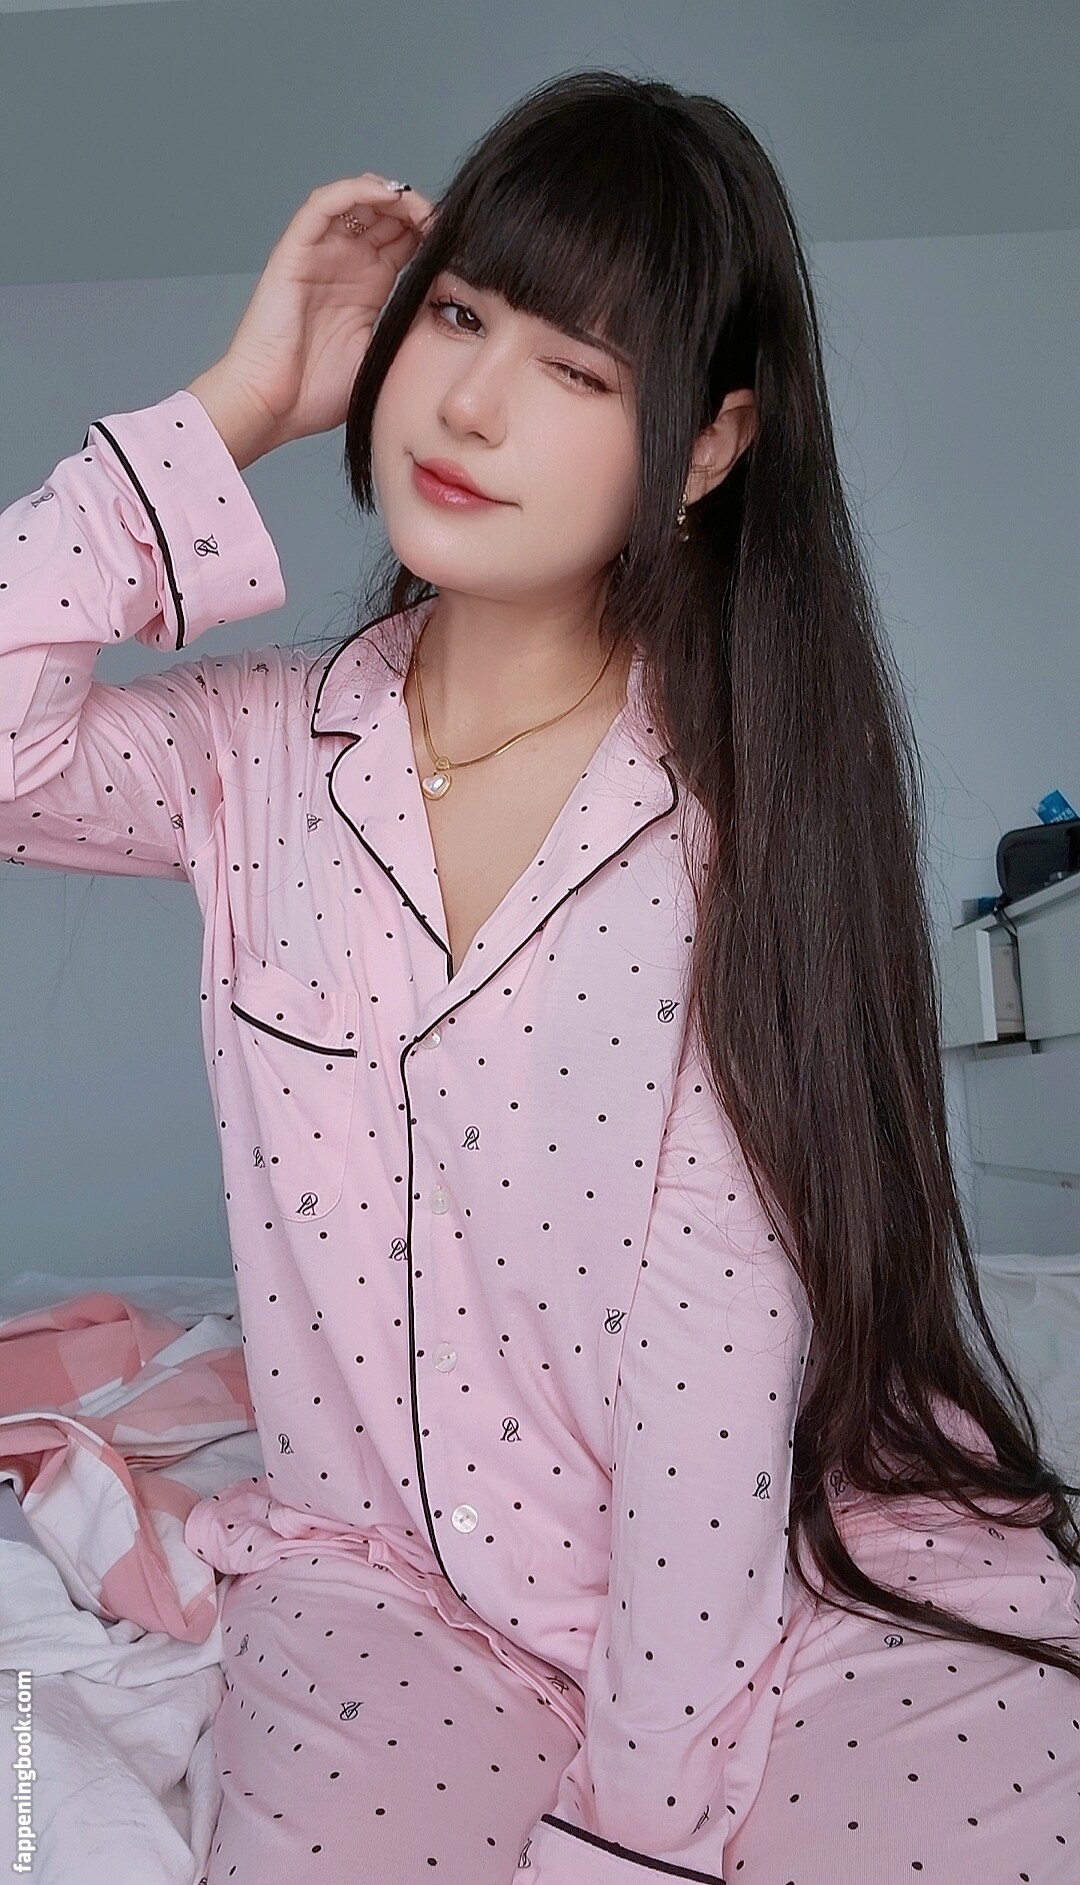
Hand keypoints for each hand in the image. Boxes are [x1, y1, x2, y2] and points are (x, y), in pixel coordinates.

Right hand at [208, 173, 435, 447]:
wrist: (272, 406)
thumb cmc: (315, 394)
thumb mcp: (381, 356)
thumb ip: (407, 329)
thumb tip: (448, 316)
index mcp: (365, 287)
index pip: (404, 242)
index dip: (431, 232)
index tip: (460, 240)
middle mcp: (343, 264)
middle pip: (385, 216)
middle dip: (417, 210)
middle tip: (446, 219)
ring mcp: (319, 255)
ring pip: (357, 201)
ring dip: (391, 196)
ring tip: (419, 206)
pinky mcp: (294, 251)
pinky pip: (323, 205)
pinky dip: (354, 191)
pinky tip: (385, 197)